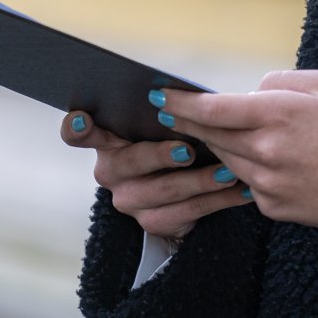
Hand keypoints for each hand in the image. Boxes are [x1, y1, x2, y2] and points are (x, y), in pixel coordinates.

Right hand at [60, 110, 248, 240]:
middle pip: (129, 163)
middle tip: (188, 151)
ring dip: (200, 181)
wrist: (184, 192)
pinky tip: (240, 189)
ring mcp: (129, 200)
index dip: (76, 127)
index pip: (77, 133)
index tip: (84, 118)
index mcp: (107, 139)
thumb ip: (166, 112)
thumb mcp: (165, 125)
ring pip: (163, 191)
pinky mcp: (152, 223)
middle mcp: (110, 172)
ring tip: (230, 171)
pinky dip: (218, 200)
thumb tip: (189, 95)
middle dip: (160, 156)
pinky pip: (187, 213)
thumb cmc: (173, 140)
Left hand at [153, 71, 317, 228]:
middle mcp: (267, 150)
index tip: (158, 95)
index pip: (214, 108)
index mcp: (277, 113)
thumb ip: (278, 82)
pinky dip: (246, 172)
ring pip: (225, 161)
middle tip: (168, 113)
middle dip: (188, 124)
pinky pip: (245, 186)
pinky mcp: (273, 207)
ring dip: (217, 147)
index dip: (181, 103)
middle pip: (212, 136)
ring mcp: (268, 182)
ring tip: (211, 134)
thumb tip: (248, 94)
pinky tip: (256, 162)